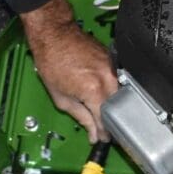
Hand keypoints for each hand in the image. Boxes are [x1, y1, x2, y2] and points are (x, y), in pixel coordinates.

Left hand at [20, 0, 117, 142]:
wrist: (55, 34)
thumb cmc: (52, 61)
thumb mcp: (61, 98)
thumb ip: (81, 118)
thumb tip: (93, 133)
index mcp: (94, 91)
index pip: (105, 121)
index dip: (104, 134)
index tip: (102, 139)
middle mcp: (108, 80)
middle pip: (117, 110)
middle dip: (111, 123)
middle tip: (104, 130)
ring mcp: (114, 70)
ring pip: (121, 98)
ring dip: (114, 109)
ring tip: (105, 115)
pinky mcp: (115, 63)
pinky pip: (118, 84)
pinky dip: (114, 94)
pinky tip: (106, 98)